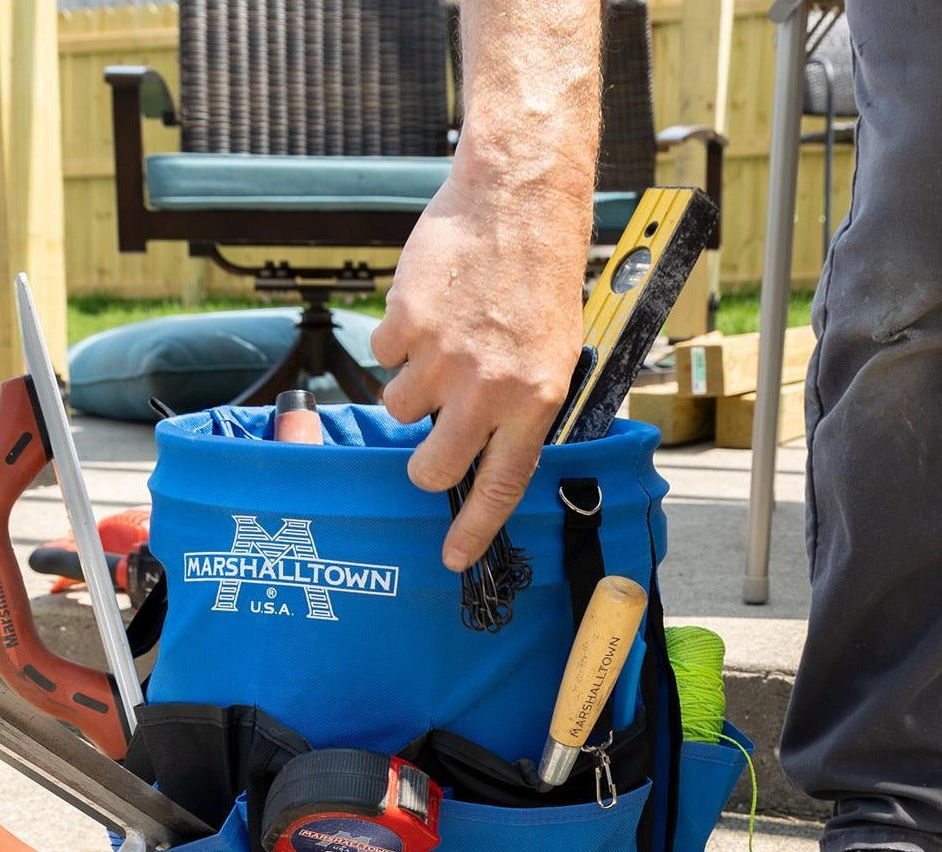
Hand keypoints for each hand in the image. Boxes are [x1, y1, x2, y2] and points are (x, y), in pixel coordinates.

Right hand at [371, 165, 589, 571]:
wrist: (518, 203)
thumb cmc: (542, 277)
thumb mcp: (558, 354)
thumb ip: (524, 408)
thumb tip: (492, 455)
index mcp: (534, 401)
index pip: (500, 486)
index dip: (474, 528)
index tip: (454, 557)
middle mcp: (487, 388)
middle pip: (431, 465)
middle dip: (424, 463)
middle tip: (431, 439)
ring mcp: (442, 356)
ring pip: (398, 408)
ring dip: (412, 387)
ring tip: (444, 345)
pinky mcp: (406, 322)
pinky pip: (384, 354)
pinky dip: (399, 339)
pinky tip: (431, 309)